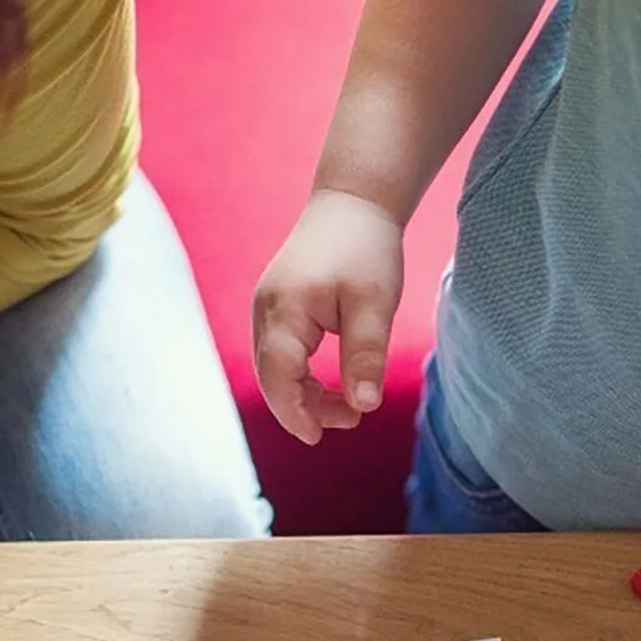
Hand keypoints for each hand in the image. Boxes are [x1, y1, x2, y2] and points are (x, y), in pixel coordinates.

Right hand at [253, 189, 404, 444]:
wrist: (352, 202)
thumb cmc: (365, 248)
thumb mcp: (375, 304)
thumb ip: (366, 356)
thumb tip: (364, 407)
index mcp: (286, 308)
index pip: (279, 375)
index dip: (295, 412)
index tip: (318, 437)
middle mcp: (265, 311)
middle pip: (271, 378)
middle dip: (303, 409)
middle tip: (350, 420)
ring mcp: (266, 310)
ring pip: (274, 370)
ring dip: (304, 395)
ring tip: (348, 408)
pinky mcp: (275, 310)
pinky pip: (279, 356)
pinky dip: (301, 378)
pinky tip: (330, 386)